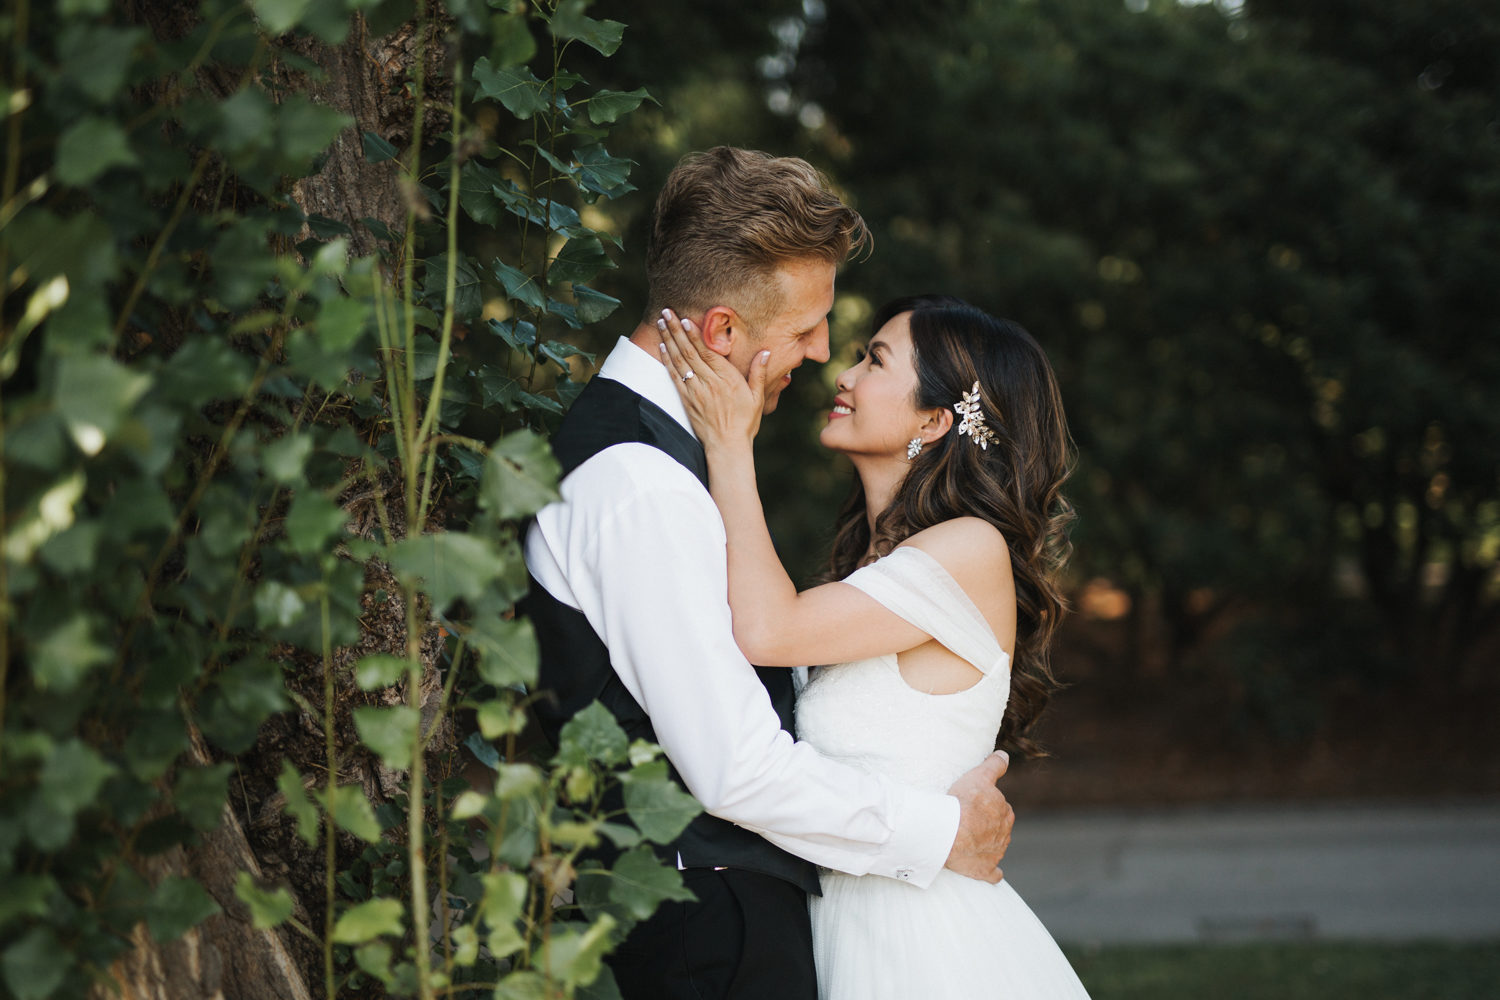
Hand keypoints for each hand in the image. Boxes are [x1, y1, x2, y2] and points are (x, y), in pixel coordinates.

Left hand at [656, 308, 767, 450]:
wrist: (727, 447)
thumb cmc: (745, 422)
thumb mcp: (757, 398)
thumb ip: (758, 373)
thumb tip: (765, 352)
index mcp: (726, 379)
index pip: (707, 352)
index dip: (694, 334)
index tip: (685, 318)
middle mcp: (708, 383)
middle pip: (689, 351)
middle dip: (676, 330)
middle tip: (666, 312)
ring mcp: (695, 391)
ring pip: (679, 361)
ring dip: (668, 340)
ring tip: (661, 323)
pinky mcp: (686, 400)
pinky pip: (674, 377)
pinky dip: (666, 361)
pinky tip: (661, 347)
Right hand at [943, 751, 1013, 882]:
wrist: (949, 834)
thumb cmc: (963, 803)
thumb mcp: (978, 776)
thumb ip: (994, 766)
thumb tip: (1004, 755)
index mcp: (1005, 813)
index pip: (1001, 808)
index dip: (988, 806)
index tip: (975, 805)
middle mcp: (1004, 835)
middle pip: (999, 828)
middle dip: (989, 825)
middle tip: (971, 821)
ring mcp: (996, 853)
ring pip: (996, 848)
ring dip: (988, 845)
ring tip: (970, 841)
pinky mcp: (985, 870)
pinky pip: (993, 873)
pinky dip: (993, 872)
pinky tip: (992, 872)